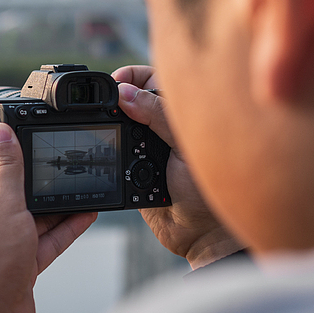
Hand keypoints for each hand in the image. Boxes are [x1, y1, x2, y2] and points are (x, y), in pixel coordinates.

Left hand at [0, 122, 97, 312]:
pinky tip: (85, 215)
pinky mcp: (17, 264)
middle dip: (26, 169)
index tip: (4, 124)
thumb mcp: (1, 203)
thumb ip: (6, 166)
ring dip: (52, 201)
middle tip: (48, 153)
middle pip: (1, 184)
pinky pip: (43, 239)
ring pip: (27, 212)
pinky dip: (63, 227)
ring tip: (77, 183)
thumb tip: (0, 131)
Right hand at [113, 65, 243, 268]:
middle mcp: (164, 127)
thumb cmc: (208, 191)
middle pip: (133, 98)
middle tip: (108, 102)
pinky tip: (108, 145)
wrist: (198, 236)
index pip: (155, 80)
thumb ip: (157, 115)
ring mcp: (148, 147)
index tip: (118, 82)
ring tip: (105, 122)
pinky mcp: (132, 167)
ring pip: (120, 122)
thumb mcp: (184, 147)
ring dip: (111, 122)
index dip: (134, 76)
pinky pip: (114, 149)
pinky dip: (109, 146)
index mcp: (183, 115)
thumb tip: (125, 93)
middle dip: (118, 96)